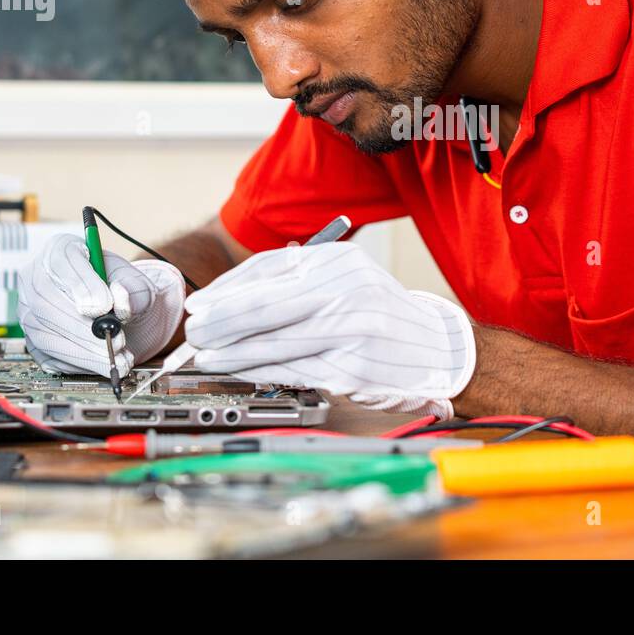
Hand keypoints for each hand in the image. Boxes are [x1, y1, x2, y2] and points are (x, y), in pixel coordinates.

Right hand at [16, 233, 184, 377]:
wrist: (120, 313)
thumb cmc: (122, 289)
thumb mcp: (137, 282)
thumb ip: (133, 289)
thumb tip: (120, 298)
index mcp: (62, 250)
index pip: (62, 261)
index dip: (81, 285)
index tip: (104, 306)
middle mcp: (37, 278)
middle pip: (47, 300)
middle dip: (84, 327)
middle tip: (115, 339)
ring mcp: (30, 310)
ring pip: (44, 332)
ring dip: (83, 350)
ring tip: (116, 356)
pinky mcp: (34, 340)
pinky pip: (48, 354)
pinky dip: (78, 362)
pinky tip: (102, 363)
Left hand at [184, 242, 475, 418]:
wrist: (439, 349)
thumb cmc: (383, 314)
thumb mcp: (347, 279)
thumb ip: (298, 282)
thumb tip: (233, 300)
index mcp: (339, 262)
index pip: (268, 270)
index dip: (227, 289)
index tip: (201, 304)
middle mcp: (345, 291)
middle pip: (266, 306)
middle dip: (221, 321)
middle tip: (194, 332)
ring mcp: (350, 331)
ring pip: (274, 344)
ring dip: (233, 353)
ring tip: (207, 357)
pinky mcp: (352, 368)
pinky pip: (294, 371)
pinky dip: (262, 372)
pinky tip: (242, 372)